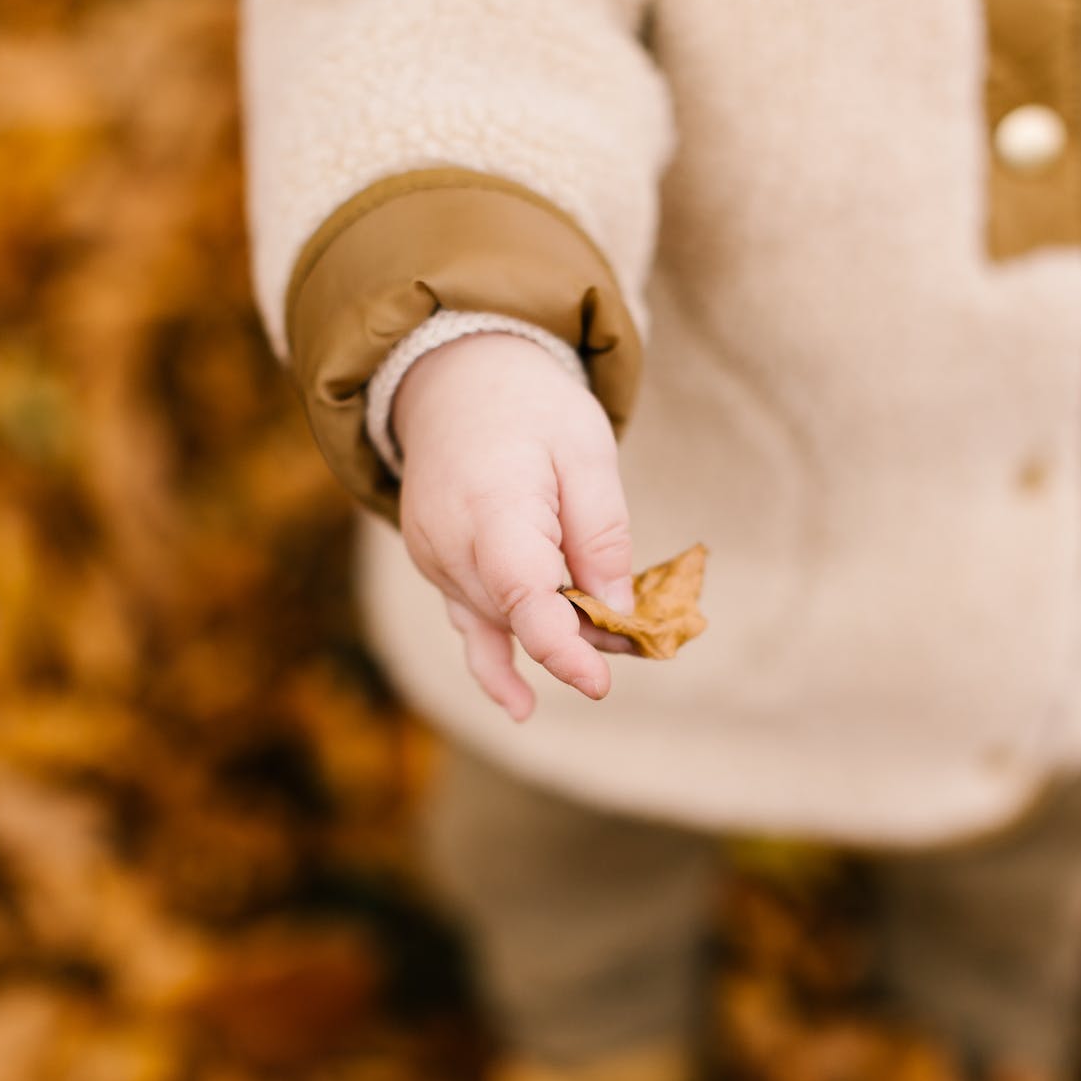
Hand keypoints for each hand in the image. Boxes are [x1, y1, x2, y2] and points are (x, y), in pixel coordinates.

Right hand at [393, 332, 635, 721]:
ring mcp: (434, 557)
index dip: (562, 647)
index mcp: (492, 507)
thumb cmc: (532, 407)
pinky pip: (468, 621)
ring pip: (502, 621)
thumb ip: (602, 533)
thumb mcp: (587, 451)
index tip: (600, 682)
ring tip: (610, 646)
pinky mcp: (434, 564)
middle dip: (584, 634)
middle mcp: (450, 542)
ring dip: (555, 636)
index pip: (522, 595)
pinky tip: (520, 704)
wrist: (454, 376)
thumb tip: (616, 611)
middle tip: (646, 635)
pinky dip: (496, 660)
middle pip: (521, 616)